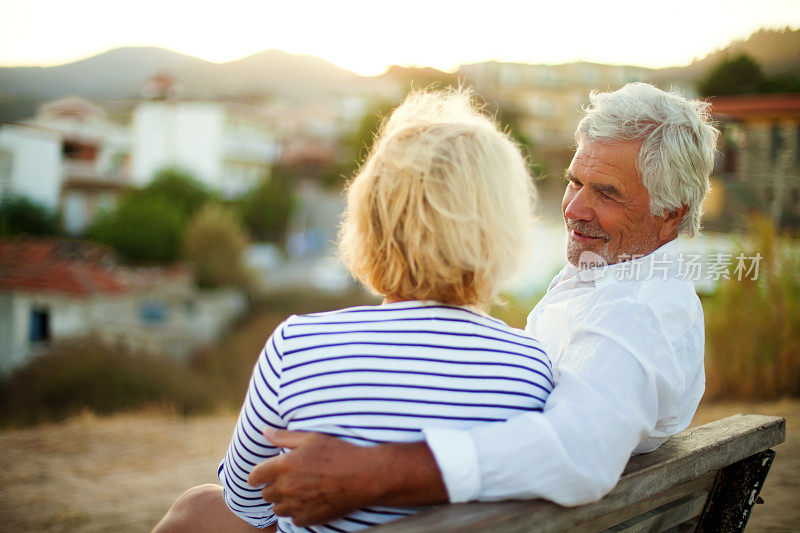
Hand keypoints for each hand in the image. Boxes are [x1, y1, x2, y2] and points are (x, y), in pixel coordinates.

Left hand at [248, 429, 447, 526]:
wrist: (362, 476)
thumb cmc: (338, 453)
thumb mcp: (311, 438)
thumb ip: (284, 437)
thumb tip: (264, 431)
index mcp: (282, 466)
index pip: (255, 476)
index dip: (257, 476)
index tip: (261, 475)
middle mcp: (285, 488)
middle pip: (266, 494)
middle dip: (272, 486)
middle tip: (287, 479)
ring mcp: (296, 506)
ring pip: (278, 509)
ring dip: (284, 501)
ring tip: (299, 491)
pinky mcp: (308, 518)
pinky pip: (294, 519)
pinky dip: (298, 512)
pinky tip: (309, 501)